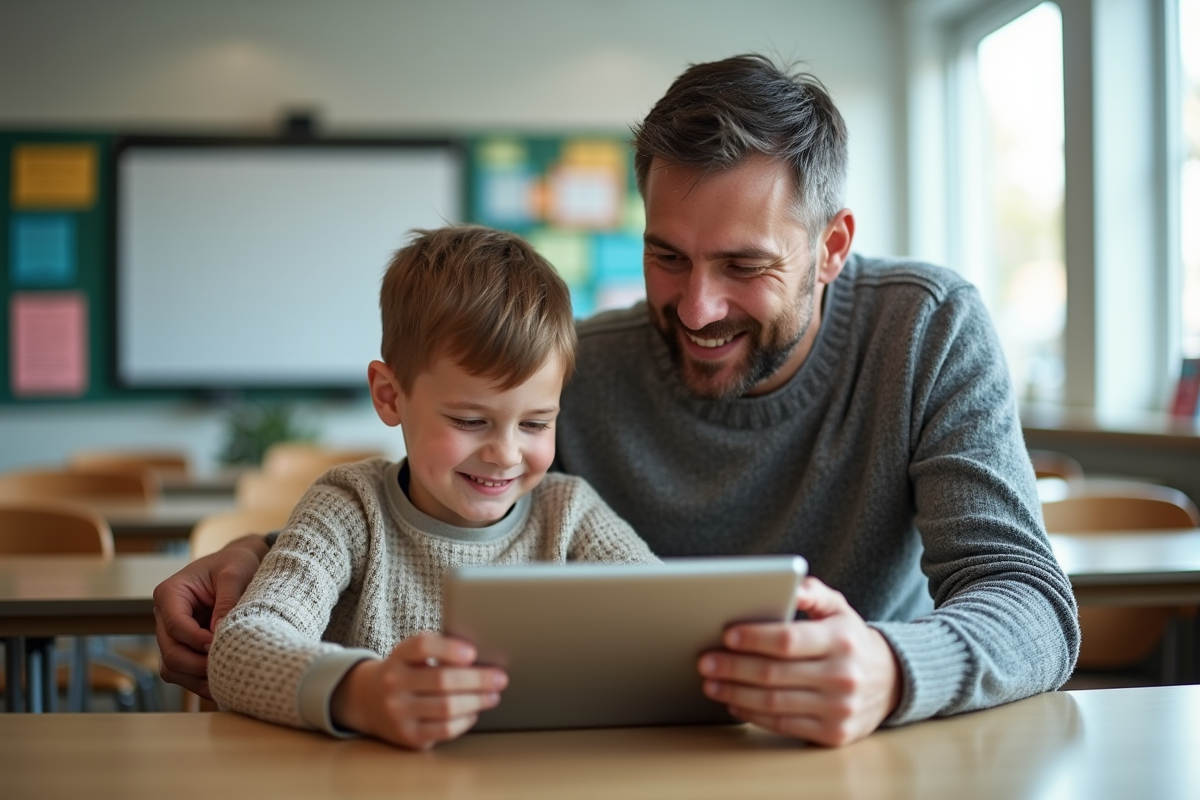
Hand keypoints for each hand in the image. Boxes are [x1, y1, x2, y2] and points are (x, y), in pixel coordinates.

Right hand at [152, 535, 267, 698]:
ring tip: (225, 680)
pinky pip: (183, 672)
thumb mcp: (235, 573)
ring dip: (196, 679)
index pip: (176, 626)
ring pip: (172, 668)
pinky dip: (199, 681)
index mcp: (170, 593)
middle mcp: (165, 616)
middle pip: (170, 652)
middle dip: (197, 664)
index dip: (198, 640)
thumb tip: (219, 633)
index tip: (222, 644)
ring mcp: (172, 634)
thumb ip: (227, 600)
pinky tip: (222, 682)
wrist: (241, 565)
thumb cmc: (236, 563)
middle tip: (226, 667)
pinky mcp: (184, 647)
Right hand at [331, 632, 507, 749]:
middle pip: (442, 679)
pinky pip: (445, 729)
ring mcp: (399, 712)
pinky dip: (465, 720)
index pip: (422, 646)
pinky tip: (474, 712)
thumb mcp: (412, 655)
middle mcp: (393, 683)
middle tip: (500, 678)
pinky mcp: (408, 735)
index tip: (473, 652)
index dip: (450, 648)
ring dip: (477, 701)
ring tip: (493, 696)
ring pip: (447, 707)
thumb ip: (439, 651)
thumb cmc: (406, 672)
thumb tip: (482, 659)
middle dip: (478, 680)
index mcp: (398, 656)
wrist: (369, 700)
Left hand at [697, 576, 900, 746]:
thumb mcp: (839, 609)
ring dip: (735, 693)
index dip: (754, 639)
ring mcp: (838, 709)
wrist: (891, 682)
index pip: (788, 640)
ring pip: (773, 703)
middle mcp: (842, 676)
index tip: (726, 636)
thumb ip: (813, 592)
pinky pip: (783, 725)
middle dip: (733, 668)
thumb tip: (791, 582)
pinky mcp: (833, 734)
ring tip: (711, 684)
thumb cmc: (850, 640)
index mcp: (841, 640)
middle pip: (774, 674)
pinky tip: (734, 703)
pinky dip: (752, 715)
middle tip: (705, 662)